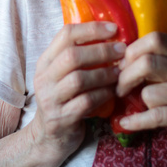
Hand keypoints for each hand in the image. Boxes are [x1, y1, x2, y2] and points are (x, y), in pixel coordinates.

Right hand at [30, 22, 125, 162]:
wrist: (50, 138)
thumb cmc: (65, 98)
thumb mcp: (64, 74)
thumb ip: (80, 55)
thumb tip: (112, 33)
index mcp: (46, 61)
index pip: (65, 34)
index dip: (91, 29)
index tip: (114, 29)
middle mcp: (44, 78)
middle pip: (72, 56)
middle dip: (101, 51)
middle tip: (122, 50)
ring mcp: (50, 100)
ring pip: (78, 79)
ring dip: (104, 73)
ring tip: (120, 71)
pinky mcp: (60, 119)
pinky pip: (85, 102)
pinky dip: (102, 94)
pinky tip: (113, 91)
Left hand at [116, 32, 166, 152]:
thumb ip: (159, 60)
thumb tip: (121, 57)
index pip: (155, 38)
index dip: (133, 50)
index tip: (122, 64)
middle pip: (147, 63)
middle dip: (125, 76)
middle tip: (119, 87)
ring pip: (149, 93)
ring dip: (139, 101)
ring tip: (139, 105)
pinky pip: (156, 116)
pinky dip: (136, 121)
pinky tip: (126, 122)